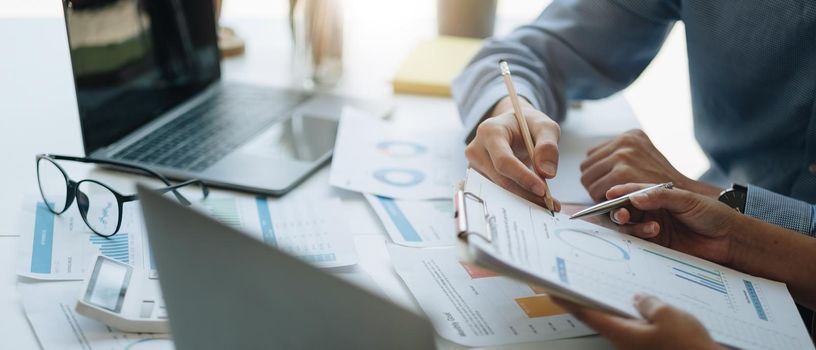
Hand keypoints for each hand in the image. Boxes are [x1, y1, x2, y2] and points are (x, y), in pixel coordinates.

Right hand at [466, 96, 561, 209]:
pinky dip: (517, 199)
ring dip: (523, 199)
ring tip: (546, 204)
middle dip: (526, 193)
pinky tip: (534, 200)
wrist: (512, 127)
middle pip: (500, 179)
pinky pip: (497, 193)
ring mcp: (474, 166)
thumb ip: (548, 145)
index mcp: (490, 131)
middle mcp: (476, 149)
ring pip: (498, 190)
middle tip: (549, 203)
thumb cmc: (528, 126)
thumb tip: (547, 173)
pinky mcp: (478, 178)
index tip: (543, 190)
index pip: (503, 161)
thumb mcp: (544, 126)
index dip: (522, 177)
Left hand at [554, 294, 721, 349]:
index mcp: (621, 333)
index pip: (585, 314)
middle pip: (600, 317)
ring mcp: (638, 346)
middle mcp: (625, 342)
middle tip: (578, 281)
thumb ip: (649, 303)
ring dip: (613, 305)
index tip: (551, 290)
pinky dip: (635, 314)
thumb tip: (639, 298)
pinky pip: (638, 328)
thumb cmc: (689, 349)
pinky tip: (644, 304)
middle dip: (589, 299)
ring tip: (609, 285)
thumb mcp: (669, 316)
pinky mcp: (652, 348)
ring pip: (620, 322)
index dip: (567, 300)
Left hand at [579, 129, 720, 201]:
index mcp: (631, 135)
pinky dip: (602, 200)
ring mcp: (623, 155)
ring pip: (587, 179)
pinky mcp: (622, 173)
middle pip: (586, 167)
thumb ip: (620, 156)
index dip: (598, 173)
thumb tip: (585, 160)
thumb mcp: (645, 159)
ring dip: (597, 192)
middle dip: (595, 182)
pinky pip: (595, 190)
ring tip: (615, 199)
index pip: (592, 156)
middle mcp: (626, 141)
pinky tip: (617, 203)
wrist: (688, 198)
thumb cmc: (663, 185)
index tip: (609, 183)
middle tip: (610, 194)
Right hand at [607, 183, 739, 264]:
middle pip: (624, 210)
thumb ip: (660, 196)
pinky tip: (653, 234)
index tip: (609, 195)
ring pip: (628, 227)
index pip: (631, 192)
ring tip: (651, 227)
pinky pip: (638, 243)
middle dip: (618, 212)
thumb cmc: (712, 214)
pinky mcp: (656, 247)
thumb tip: (634, 197)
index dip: (618, 193)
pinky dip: (639, 238)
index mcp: (657, 196)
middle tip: (622, 214)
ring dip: (632, 226)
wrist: (729, 240)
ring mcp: (652, 229)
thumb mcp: (687, 199)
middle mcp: (651, 212)